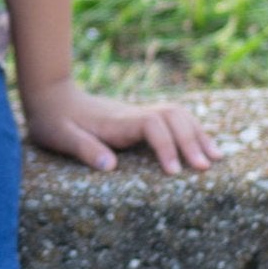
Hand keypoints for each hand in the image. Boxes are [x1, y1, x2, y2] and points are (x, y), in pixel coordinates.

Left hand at [22, 79, 221, 175]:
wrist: (51, 95)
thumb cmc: (53, 120)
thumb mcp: (58, 136)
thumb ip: (82, 148)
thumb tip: (109, 166)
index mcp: (116, 121)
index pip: (152, 125)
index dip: (166, 146)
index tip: (173, 173)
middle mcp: (132, 114)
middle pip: (174, 117)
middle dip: (192, 141)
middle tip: (205, 169)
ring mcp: (138, 114)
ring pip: (178, 115)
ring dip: (198, 134)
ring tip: (215, 159)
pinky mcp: (139, 118)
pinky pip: (173, 120)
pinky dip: (192, 131)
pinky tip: (202, 147)